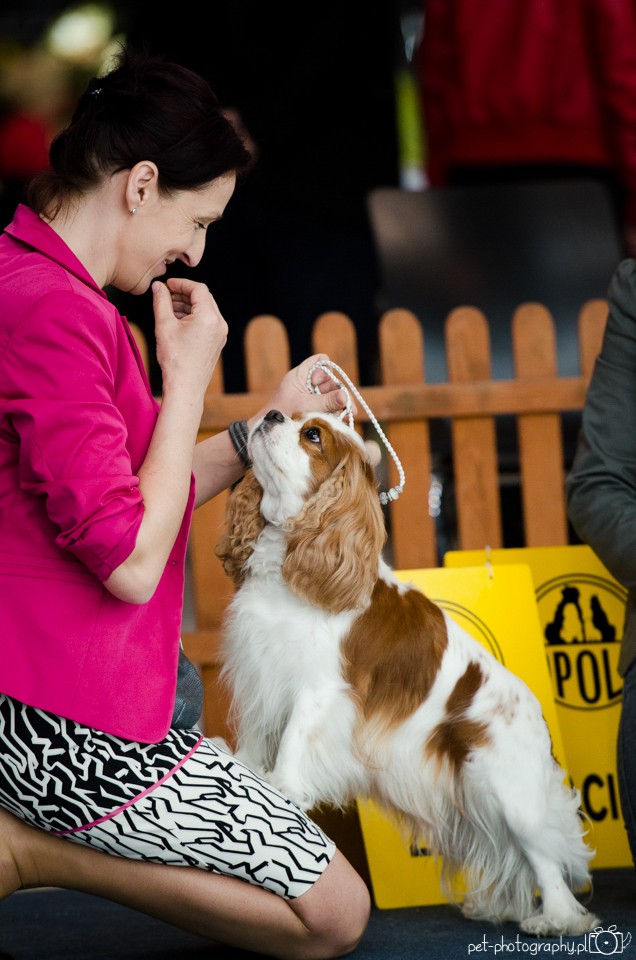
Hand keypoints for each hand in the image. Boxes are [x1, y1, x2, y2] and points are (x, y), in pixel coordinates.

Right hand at [152, 277, 226, 394]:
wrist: (185, 387)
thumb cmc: (175, 359)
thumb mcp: (164, 326)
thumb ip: (161, 301)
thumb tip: (158, 286)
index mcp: (209, 317)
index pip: (198, 289)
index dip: (181, 283)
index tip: (167, 285)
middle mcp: (219, 324)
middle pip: (203, 298)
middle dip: (184, 293)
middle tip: (166, 295)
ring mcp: (220, 334)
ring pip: (206, 309)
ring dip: (188, 305)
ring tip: (168, 308)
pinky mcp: (217, 342)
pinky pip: (207, 322)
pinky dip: (194, 316)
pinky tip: (178, 321)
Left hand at [264, 354, 356, 419]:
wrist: (269, 433)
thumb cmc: (283, 416)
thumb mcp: (306, 406)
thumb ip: (327, 401)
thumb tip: (346, 397)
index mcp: (300, 375)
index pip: (320, 361)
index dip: (327, 370)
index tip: (324, 384)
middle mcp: (306, 383)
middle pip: (330, 380)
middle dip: (338, 393)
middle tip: (348, 409)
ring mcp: (310, 396)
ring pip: (331, 394)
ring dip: (338, 405)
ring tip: (344, 417)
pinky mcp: (312, 408)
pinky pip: (328, 406)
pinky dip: (334, 412)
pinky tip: (340, 420)